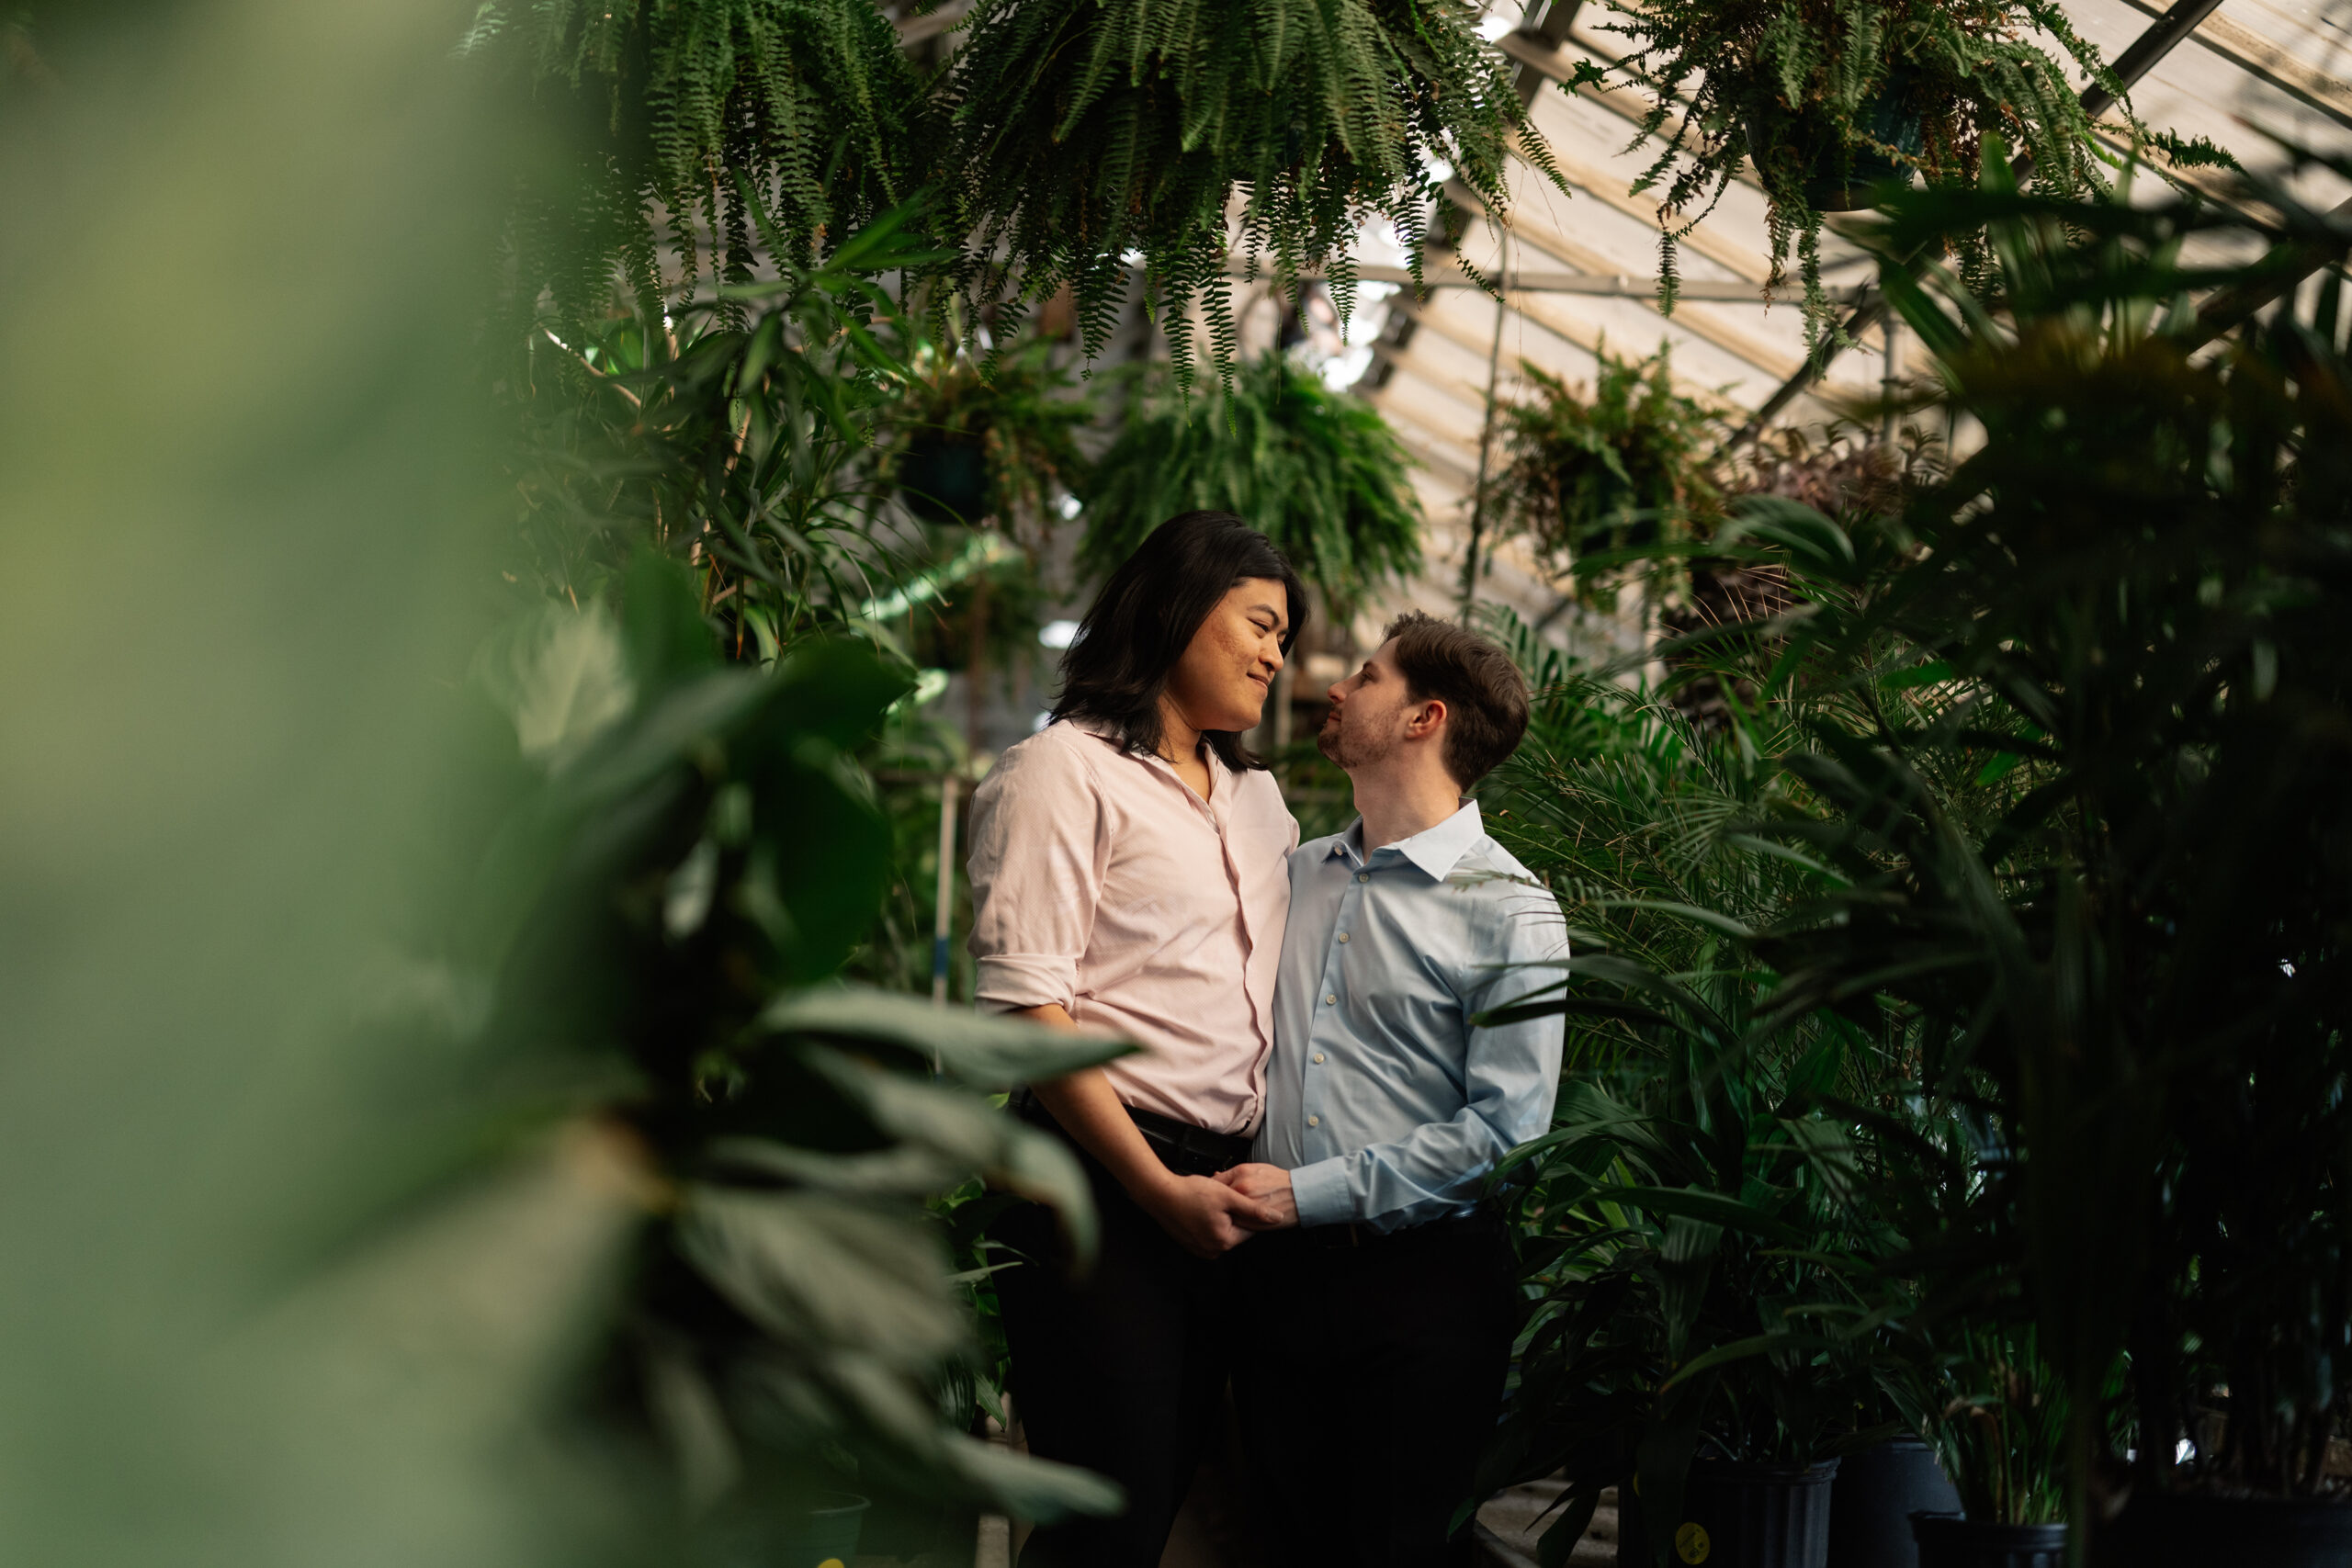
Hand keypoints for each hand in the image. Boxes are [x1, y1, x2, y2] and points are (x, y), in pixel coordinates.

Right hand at [1140, 1174, 1281, 1257]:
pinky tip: (1201, 1207)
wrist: (1159, 1194)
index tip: (1239, 1197)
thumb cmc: (1192, 1192)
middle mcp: (1213, 1251)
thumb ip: (1254, 1209)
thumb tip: (1278, 1218)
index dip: (1248, 1209)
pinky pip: (1209, 1232)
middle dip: (1233, 1212)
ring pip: (1222, 1230)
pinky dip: (1209, 1220)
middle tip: (1220, 1196)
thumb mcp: (1228, 1196)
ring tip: (1209, 1200)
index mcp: (1225, 1241)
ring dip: (1221, 1216)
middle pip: (1236, 1230)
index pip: (1250, 1228)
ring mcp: (1200, 1249)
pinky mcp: (1191, 1244)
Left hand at [1215, 1163, 1298, 1229]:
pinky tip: (1239, 1220)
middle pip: (1218, 1199)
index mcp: (1241, 1174)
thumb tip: (1217, 1175)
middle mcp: (1242, 1189)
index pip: (1215, 1182)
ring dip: (1224, 1215)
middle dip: (1216, 1203)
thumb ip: (1236, 1173)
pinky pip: (1236, 1225)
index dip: (1212, 1189)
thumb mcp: (1256, 1168)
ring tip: (1226, 1214)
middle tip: (1216, 1205)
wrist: (1300, 1193)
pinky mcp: (1253, 1221)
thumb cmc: (1280, 1181)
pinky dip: (1235, 1224)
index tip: (1211, 1193)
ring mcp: (1247, 1206)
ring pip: (1225, 1213)